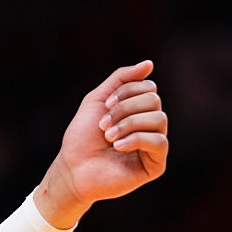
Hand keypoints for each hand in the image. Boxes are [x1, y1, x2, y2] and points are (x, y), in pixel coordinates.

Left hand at [38, 60, 168, 226]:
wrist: (72, 168)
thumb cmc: (81, 137)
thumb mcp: (97, 100)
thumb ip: (121, 80)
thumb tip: (149, 63)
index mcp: (138, 110)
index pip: (149, 88)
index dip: (126, 92)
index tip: (105, 105)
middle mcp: (149, 126)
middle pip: (154, 101)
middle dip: (125, 108)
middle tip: (103, 125)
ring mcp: (154, 145)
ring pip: (159, 119)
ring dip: (128, 124)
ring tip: (108, 137)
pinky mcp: (156, 164)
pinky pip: (159, 142)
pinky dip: (135, 140)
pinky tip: (117, 147)